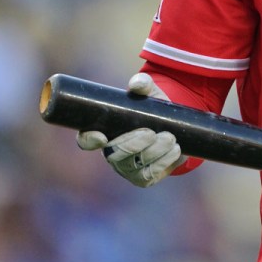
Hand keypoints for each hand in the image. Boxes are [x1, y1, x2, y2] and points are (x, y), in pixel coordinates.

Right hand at [76, 73, 186, 187]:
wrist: (173, 125)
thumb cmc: (151, 108)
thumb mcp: (147, 94)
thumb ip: (142, 85)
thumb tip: (138, 83)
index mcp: (102, 132)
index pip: (86, 140)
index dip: (89, 140)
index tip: (101, 136)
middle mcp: (110, 153)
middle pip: (113, 155)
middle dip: (133, 144)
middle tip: (151, 132)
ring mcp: (126, 168)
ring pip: (134, 166)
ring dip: (154, 152)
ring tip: (170, 138)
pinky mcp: (143, 178)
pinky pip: (149, 175)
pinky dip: (164, 162)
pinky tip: (176, 150)